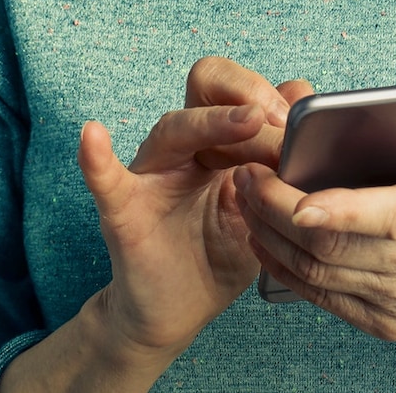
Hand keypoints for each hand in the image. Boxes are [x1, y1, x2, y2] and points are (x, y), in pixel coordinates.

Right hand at [76, 57, 303, 361]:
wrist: (181, 308)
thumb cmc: (222, 253)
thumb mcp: (265, 205)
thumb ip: (280, 159)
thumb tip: (302, 99)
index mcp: (220, 141)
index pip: (238, 91)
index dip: (268, 95)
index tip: (296, 122)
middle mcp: (185, 147)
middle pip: (204, 87)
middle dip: (245, 94)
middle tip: (276, 121)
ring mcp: (153, 175)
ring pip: (174, 129)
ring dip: (214, 123)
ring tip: (248, 121)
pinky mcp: (125, 211)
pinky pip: (106, 180)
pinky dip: (97, 159)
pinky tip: (93, 136)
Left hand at [233, 72, 395, 341]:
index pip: (385, 216)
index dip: (333, 209)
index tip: (283, 188)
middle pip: (332, 246)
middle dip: (275, 210)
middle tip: (246, 174)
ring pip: (317, 272)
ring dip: (269, 234)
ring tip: (244, 197)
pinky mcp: (382, 323)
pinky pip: (319, 296)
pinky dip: (282, 266)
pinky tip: (261, 237)